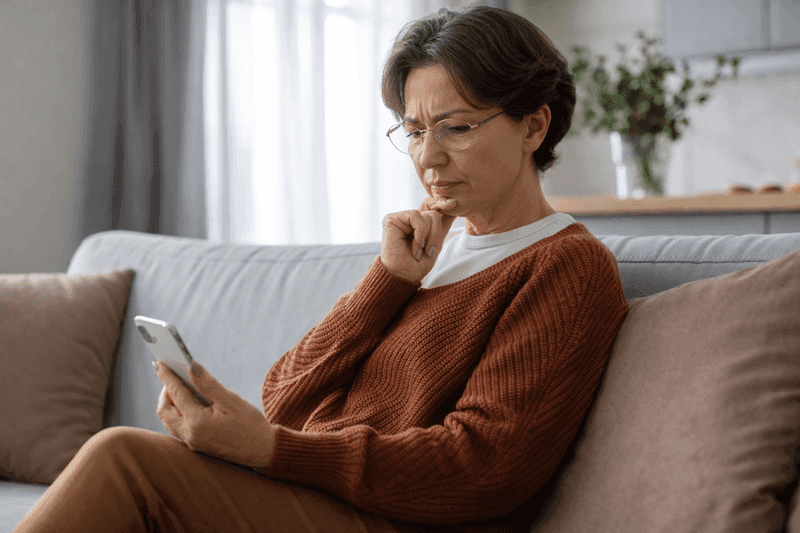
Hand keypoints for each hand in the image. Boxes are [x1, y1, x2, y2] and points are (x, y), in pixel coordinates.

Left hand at [154, 361, 275, 467]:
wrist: (262, 450)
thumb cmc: (250, 424)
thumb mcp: (231, 400)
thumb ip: (208, 384)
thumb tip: (191, 367)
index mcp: (198, 422)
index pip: (176, 394)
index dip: (167, 376)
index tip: (160, 362)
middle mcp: (190, 434)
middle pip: (164, 410)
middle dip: (164, 391)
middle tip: (172, 376)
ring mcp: (192, 442)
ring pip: (168, 421)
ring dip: (169, 403)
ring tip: (178, 387)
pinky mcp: (196, 445)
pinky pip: (177, 427)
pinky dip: (176, 413)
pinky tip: (187, 403)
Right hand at [380, 196, 456, 282]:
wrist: (404, 276)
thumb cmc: (418, 264)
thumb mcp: (436, 242)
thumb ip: (442, 224)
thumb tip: (453, 204)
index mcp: (419, 223)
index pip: (432, 206)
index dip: (442, 203)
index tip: (454, 203)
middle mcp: (409, 219)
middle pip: (434, 212)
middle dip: (437, 234)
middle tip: (429, 251)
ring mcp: (401, 218)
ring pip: (428, 215)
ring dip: (428, 237)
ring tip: (419, 252)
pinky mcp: (391, 219)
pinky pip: (415, 216)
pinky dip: (420, 232)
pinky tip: (416, 245)